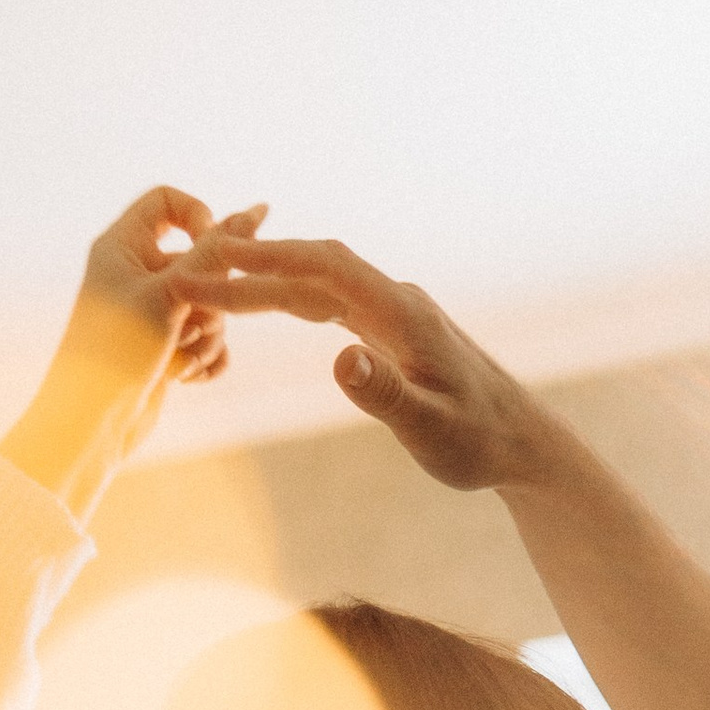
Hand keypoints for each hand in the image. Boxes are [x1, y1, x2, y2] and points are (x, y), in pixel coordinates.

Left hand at [0, 190, 267, 515]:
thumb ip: (215, 254)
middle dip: (208, 298)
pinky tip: (187, 377)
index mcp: (123, 246)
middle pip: (201, 262)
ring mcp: (154, 313)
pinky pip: (209, 341)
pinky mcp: (167, 347)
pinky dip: (207, 359)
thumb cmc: (118, 351)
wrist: (93, 422)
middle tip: (185, 324)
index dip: (199, 219)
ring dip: (207, 336)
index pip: (168, 201)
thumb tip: (255, 211)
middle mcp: (137, 273)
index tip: (213, 250)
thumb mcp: (172, 294)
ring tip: (178, 359)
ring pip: (210, 305)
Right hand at [165, 230, 555, 493]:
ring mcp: (394, 310)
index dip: (265, 266)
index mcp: (403, 314)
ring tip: (210, 287)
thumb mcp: (433, 430)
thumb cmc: (481, 444)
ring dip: (266, 280)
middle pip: (313, 267)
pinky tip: (267, 299)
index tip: (212, 268)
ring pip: (319, 281)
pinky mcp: (392, 327)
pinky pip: (332, 299)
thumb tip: (341, 357)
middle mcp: (396, 300)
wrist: (522, 443)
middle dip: (250, 267)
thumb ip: (387, 395)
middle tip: (187, 276)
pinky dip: (292, 294)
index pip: (323, 271)